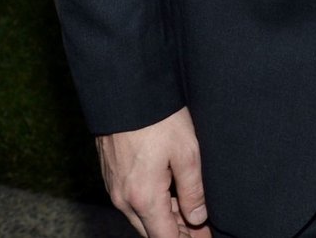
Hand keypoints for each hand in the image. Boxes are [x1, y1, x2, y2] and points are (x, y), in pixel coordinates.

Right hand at [96, 106, 207, 237]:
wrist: (125, 93)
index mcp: (144, 198)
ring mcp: (115, 188)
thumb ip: (193, 190)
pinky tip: (171, 199)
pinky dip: (153, 206)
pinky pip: (134, 202)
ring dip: (166, 221)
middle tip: (202, 232)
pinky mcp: (112, 176)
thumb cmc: (158, 120)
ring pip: (142, 217)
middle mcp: (124, 199)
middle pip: (152, 231)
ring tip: (192, 219)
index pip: (165, 237)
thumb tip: (198, 218)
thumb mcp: (187, 152)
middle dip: (178, 234)